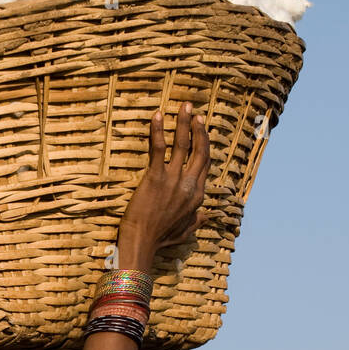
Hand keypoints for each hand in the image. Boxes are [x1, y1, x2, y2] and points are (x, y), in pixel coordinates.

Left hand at [120, 102, 209, 254]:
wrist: (142, 243)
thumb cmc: (159, 239)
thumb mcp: (184, 232)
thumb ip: (196, 221)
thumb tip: (206, 215)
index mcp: (197, 196)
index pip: (204, 164)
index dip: (204, 145)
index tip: (202, 131)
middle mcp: (189, 185)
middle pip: (199, 150)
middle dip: (198, 129)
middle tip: (196, 112)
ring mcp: (174, 180)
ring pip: (183, 144)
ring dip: (184, 122)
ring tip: (184, 106)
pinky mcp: (155, 177)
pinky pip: (159, 148)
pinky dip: (158, 130)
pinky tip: (157, 116)